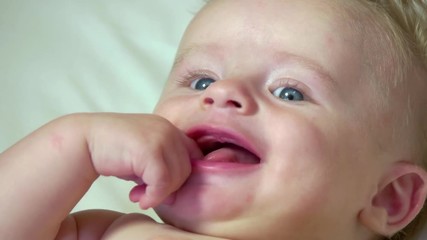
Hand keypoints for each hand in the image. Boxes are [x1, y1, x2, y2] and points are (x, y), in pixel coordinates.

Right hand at [86, 113, 202, 208]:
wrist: (84, 141)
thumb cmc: (114, 152)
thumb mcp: (145, 159)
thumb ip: (163, 171)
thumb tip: (175, 197)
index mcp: (170, 128)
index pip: (193, 155)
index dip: (182, 176)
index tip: (163, 188)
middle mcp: (169, 129)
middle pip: (187, 169)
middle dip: (170, 188)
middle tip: (148, 195)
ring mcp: (161, 137)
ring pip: (177, 177)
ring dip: (160, 194)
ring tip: (139, 196)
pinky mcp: (151, 149)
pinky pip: (163, 182)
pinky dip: (153, 196)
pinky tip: (136, 198)